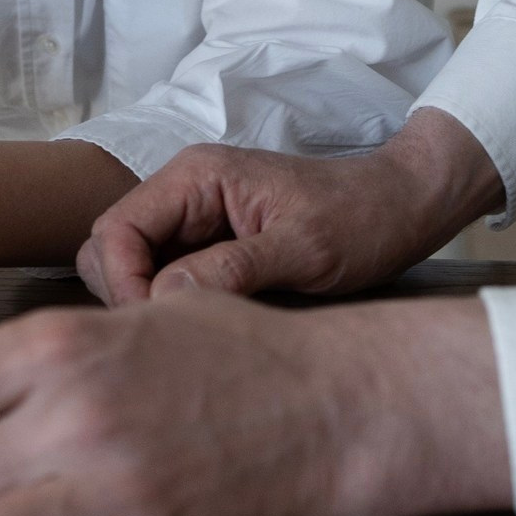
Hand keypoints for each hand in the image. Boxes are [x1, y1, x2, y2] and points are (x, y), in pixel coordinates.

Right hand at [78, 109, 503, 304]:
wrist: (404, 207)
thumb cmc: (362, 219)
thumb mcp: (306, 249)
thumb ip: (235, 268)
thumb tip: (166, 296)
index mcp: (196, 178)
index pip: (115, 230)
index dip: (122, 283)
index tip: (154, 328)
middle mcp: (184, 194)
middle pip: (111, 248)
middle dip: (126, 296)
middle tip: (170, 338)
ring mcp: (194, 220)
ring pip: (132, 267)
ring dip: (147, 304)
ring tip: (190, 337)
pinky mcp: (209, 246)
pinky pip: (165, 277)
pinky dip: (171, 306)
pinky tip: (204, 331)